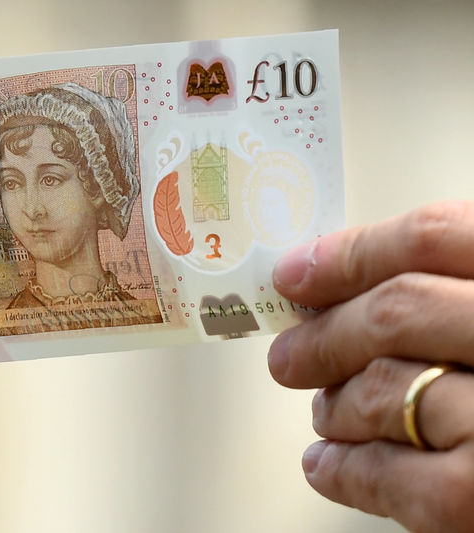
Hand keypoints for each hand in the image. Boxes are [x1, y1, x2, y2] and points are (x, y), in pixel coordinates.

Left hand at [268, 201, 473, 532]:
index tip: (297, 274)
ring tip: (325, 410)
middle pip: (395, 312)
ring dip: (335, 404)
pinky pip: (395, 478)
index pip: (434, 237)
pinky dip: (345, 471)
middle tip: (291, 357)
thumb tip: (338, 285)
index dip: (350, 254)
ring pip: (386, 391)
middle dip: (326, 335)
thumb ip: (462, 290)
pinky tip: (327, 465)